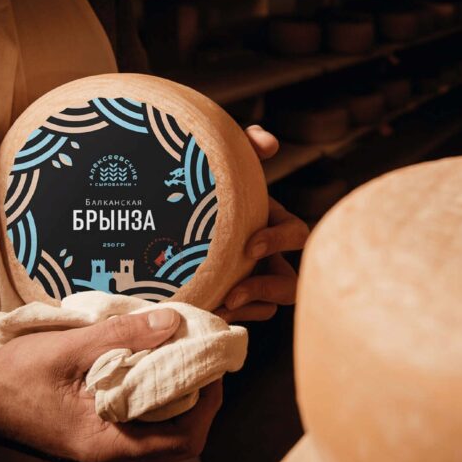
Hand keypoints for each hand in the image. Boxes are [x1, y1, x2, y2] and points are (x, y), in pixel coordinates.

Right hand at [0, 309, 221, 461]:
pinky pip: (143, 428)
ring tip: (182, 356)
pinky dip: (157, 399)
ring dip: (179, 397)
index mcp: (106, 447)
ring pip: (164, 434)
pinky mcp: (98, 441)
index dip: (209, 404)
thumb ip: (124, 336)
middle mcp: (110, 460)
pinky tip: (155, 366)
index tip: (213, 366)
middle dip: (200, 398)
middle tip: (203, 356)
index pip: (184, 441)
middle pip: (179, 440)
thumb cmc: (15, 378)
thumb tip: (173, 322)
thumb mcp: (70, 349)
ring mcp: (105, 454)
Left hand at [215, 126, 309, 322]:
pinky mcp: (233, 301)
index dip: (280, 241)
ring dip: (249, 309)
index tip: (249, 246)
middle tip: (233, 293)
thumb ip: (248, 144)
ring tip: (216, 308)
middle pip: (293, 283)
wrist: (164, 210)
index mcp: (273, 223)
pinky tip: (203, 311)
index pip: (297, 235)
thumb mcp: (227, 161)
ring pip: (271, 307)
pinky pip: (244, 318)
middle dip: (268, 289)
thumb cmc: (205, 184)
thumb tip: (270, 142)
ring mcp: (253, 281)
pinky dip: (229, 317)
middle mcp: (270, 257)